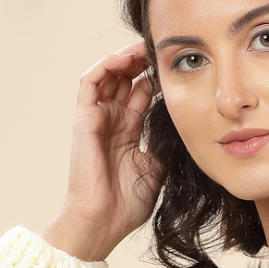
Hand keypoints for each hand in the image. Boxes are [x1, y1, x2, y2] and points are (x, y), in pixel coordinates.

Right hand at [44, 39, 158, 260]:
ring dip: (125, 58)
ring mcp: (97, 119)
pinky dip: (105, 66)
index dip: (157, 77)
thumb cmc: (127, 203)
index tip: (177, 65)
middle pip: (126, 79)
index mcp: (128, 132)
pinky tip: (125, 58)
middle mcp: (111, 122)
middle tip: (162, 47)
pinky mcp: (84, 120)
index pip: (142, 94)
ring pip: (108, 76)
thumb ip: (165, 143)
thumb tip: (185, 123)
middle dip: (143, 61)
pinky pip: (89, 82)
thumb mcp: (157, 168)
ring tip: (144, 46)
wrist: (103, 221)